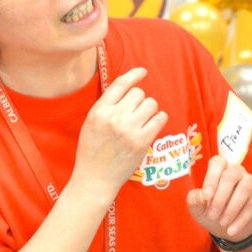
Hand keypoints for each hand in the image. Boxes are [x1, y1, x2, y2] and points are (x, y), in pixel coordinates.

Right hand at [72, 67, 167, 204]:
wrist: (94, 179)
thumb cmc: (92, 151)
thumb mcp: (91, 123)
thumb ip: (106, 106)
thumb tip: (128, 87)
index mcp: (99, 111)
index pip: (120, 84)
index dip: (134, 75)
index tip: (143, 71)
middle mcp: (114, 118)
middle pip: (139, 93)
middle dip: (139, 101)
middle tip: (134, 115)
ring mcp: (129, 130)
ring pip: (151, 104)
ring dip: (150, 110)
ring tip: (141, 122)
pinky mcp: (142, 141)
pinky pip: (160, 118)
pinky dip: (159, 120)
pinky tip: (152, 126)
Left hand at [187, 155, 251, 249]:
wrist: (229, 226)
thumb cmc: (212, 211)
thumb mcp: (198, 208)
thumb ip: (194, 200)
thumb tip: (199, 196)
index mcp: (220, 169)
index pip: (217, 163)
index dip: (211, 178)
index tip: (205, 197)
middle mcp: (237, 171)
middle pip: (231, 175)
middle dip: (220, 197)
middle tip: (212, 215)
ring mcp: (251, 181)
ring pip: (245, 187)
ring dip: (232, 207)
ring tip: (222, 223)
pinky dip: (241, 219)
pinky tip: (231, 230)